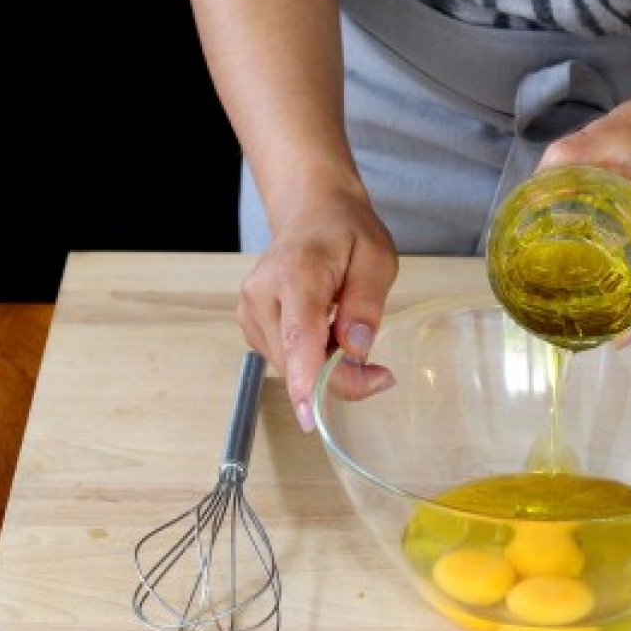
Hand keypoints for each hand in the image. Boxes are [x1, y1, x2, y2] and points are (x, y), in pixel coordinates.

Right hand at [235, 185, 398, 431]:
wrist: (309, 212)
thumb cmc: (345, 231)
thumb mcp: (376, 257)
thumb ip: (366, 303)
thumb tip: (356, 349)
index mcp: (295, 274)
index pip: (298, 337)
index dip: (307, 381)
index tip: (312, 418)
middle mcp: (261, 296)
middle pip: (297, 363)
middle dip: (339, 378)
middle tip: (380, 371)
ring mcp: (251, 313)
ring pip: (291, 368)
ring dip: (326, 369)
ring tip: (348, 330)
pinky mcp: (252, 326)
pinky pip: (286, 360)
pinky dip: (312, 360)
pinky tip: (326, 332)